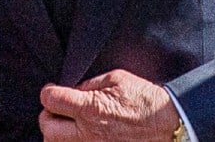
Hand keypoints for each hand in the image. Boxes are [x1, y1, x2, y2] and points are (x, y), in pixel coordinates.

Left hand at [38, 69, 179, 140]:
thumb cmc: (145, 102)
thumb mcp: (117, 79)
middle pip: (46, 127)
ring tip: (70, 126)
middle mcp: (88, 133)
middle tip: (60, 109)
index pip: (50, 100)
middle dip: (49, 115)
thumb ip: (90, 84)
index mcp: (90, 108)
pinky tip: (83, 135)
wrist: (168, 126)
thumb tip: (74, 91)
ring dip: (58, 134)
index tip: (52, 91)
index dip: (48, 92)